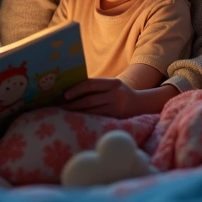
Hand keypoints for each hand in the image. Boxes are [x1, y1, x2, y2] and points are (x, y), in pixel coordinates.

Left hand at [61, 78, 177, 118]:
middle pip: (90, 99)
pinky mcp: (116, 118)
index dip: (76, 89)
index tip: (65, 95)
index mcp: (113, 83)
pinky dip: (86, 118)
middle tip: (60, 106)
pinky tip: (77, 118)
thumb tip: (72, 89)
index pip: (91, 84)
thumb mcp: (112, 86)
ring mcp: (117, 107)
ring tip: (65, 112)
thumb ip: (97, 86)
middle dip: (73, 103)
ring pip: (92, 110)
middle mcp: (116, 94)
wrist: (141, 105)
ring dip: (77, 111)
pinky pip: (97, 117)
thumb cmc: (121, 93)